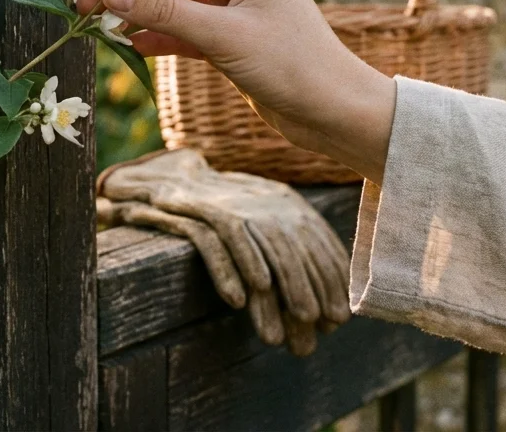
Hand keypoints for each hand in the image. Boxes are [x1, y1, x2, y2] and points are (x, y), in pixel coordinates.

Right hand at [78, 0, 396, 183]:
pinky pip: (183, 28)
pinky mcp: (228, 37)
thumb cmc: (294, 66)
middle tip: (86, 7)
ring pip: (173, 1)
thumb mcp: (224, 36)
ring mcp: (233, 6)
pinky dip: (157, 36)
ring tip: (97, 27)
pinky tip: (127, 45)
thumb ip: (165, 13)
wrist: (333, 113)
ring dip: (138, 13)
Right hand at [97, 149, 350, 355]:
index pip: (317, 239)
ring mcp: (229, 202)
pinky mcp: (195, 209)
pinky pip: (215, 240)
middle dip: (310, 287)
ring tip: (292, 320)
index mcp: (282, 200)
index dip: (330, 278)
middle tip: (319, 325)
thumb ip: (285, 260)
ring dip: (280, 285)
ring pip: (262, 244)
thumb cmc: (219, 215)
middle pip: (293, 244)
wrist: (167, 181)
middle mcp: (260, 198)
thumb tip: (314, 316)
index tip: (338, 317)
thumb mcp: (260, 229)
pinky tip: (238, 300)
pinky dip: (229, 268)